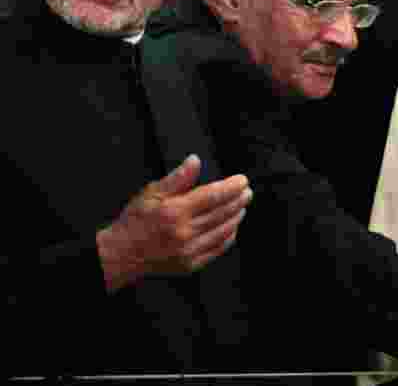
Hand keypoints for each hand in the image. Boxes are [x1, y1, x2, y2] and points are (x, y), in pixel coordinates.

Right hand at [96, 155, 251, 291]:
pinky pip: (217, 249)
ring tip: (242, 206)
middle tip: (247, 192)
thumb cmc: (135, 222)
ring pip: (223, 231)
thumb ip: (177, 178)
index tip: (242, 180)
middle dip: (239, 200)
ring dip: (236, 217)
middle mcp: (184, 232)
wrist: (121, 254)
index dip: (232, 187)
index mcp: (175, 212)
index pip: (213, 195)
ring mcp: (188, 251)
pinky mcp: (190, 264)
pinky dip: (228, 237)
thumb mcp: (151, 193)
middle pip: (222, 213)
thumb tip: (195, 161)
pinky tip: (231, 228)